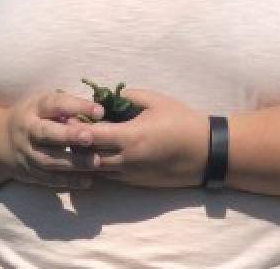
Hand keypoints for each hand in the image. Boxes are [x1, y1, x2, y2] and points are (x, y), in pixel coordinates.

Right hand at [0, 91, 105, 188]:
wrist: (0, 142)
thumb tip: (97, 114)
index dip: (77, 106)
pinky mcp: (30, 173)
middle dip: (69, 135)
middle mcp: (27, 130)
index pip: (55, 104)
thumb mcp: (43, 105)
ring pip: (49, 160)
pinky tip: (87, 181)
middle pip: (46, 133)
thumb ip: (66, 108)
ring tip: (95, 162)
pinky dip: (68, 181)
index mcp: (34, 109)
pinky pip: (49, 179)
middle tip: (91, 137)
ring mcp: (27, 154)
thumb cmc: (34, 118)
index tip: (100, 111)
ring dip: (73, 162)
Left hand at [84, 89, 209, 187]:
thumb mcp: (157, 101)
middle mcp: (126, 160)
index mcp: (129, 137)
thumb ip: (129, 96)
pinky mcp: (137, 183)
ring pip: (96, 170)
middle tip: (74, 130)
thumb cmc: (182, 122)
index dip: (77, 127)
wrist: (206, 152)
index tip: (73, 117)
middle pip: (87, 157)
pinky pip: (110, 177)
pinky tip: (103, 153)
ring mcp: (130, 175)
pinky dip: (101, 166)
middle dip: (77, 144)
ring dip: (87, 157)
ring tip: (86, 142)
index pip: (90, 136)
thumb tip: (110, 96)